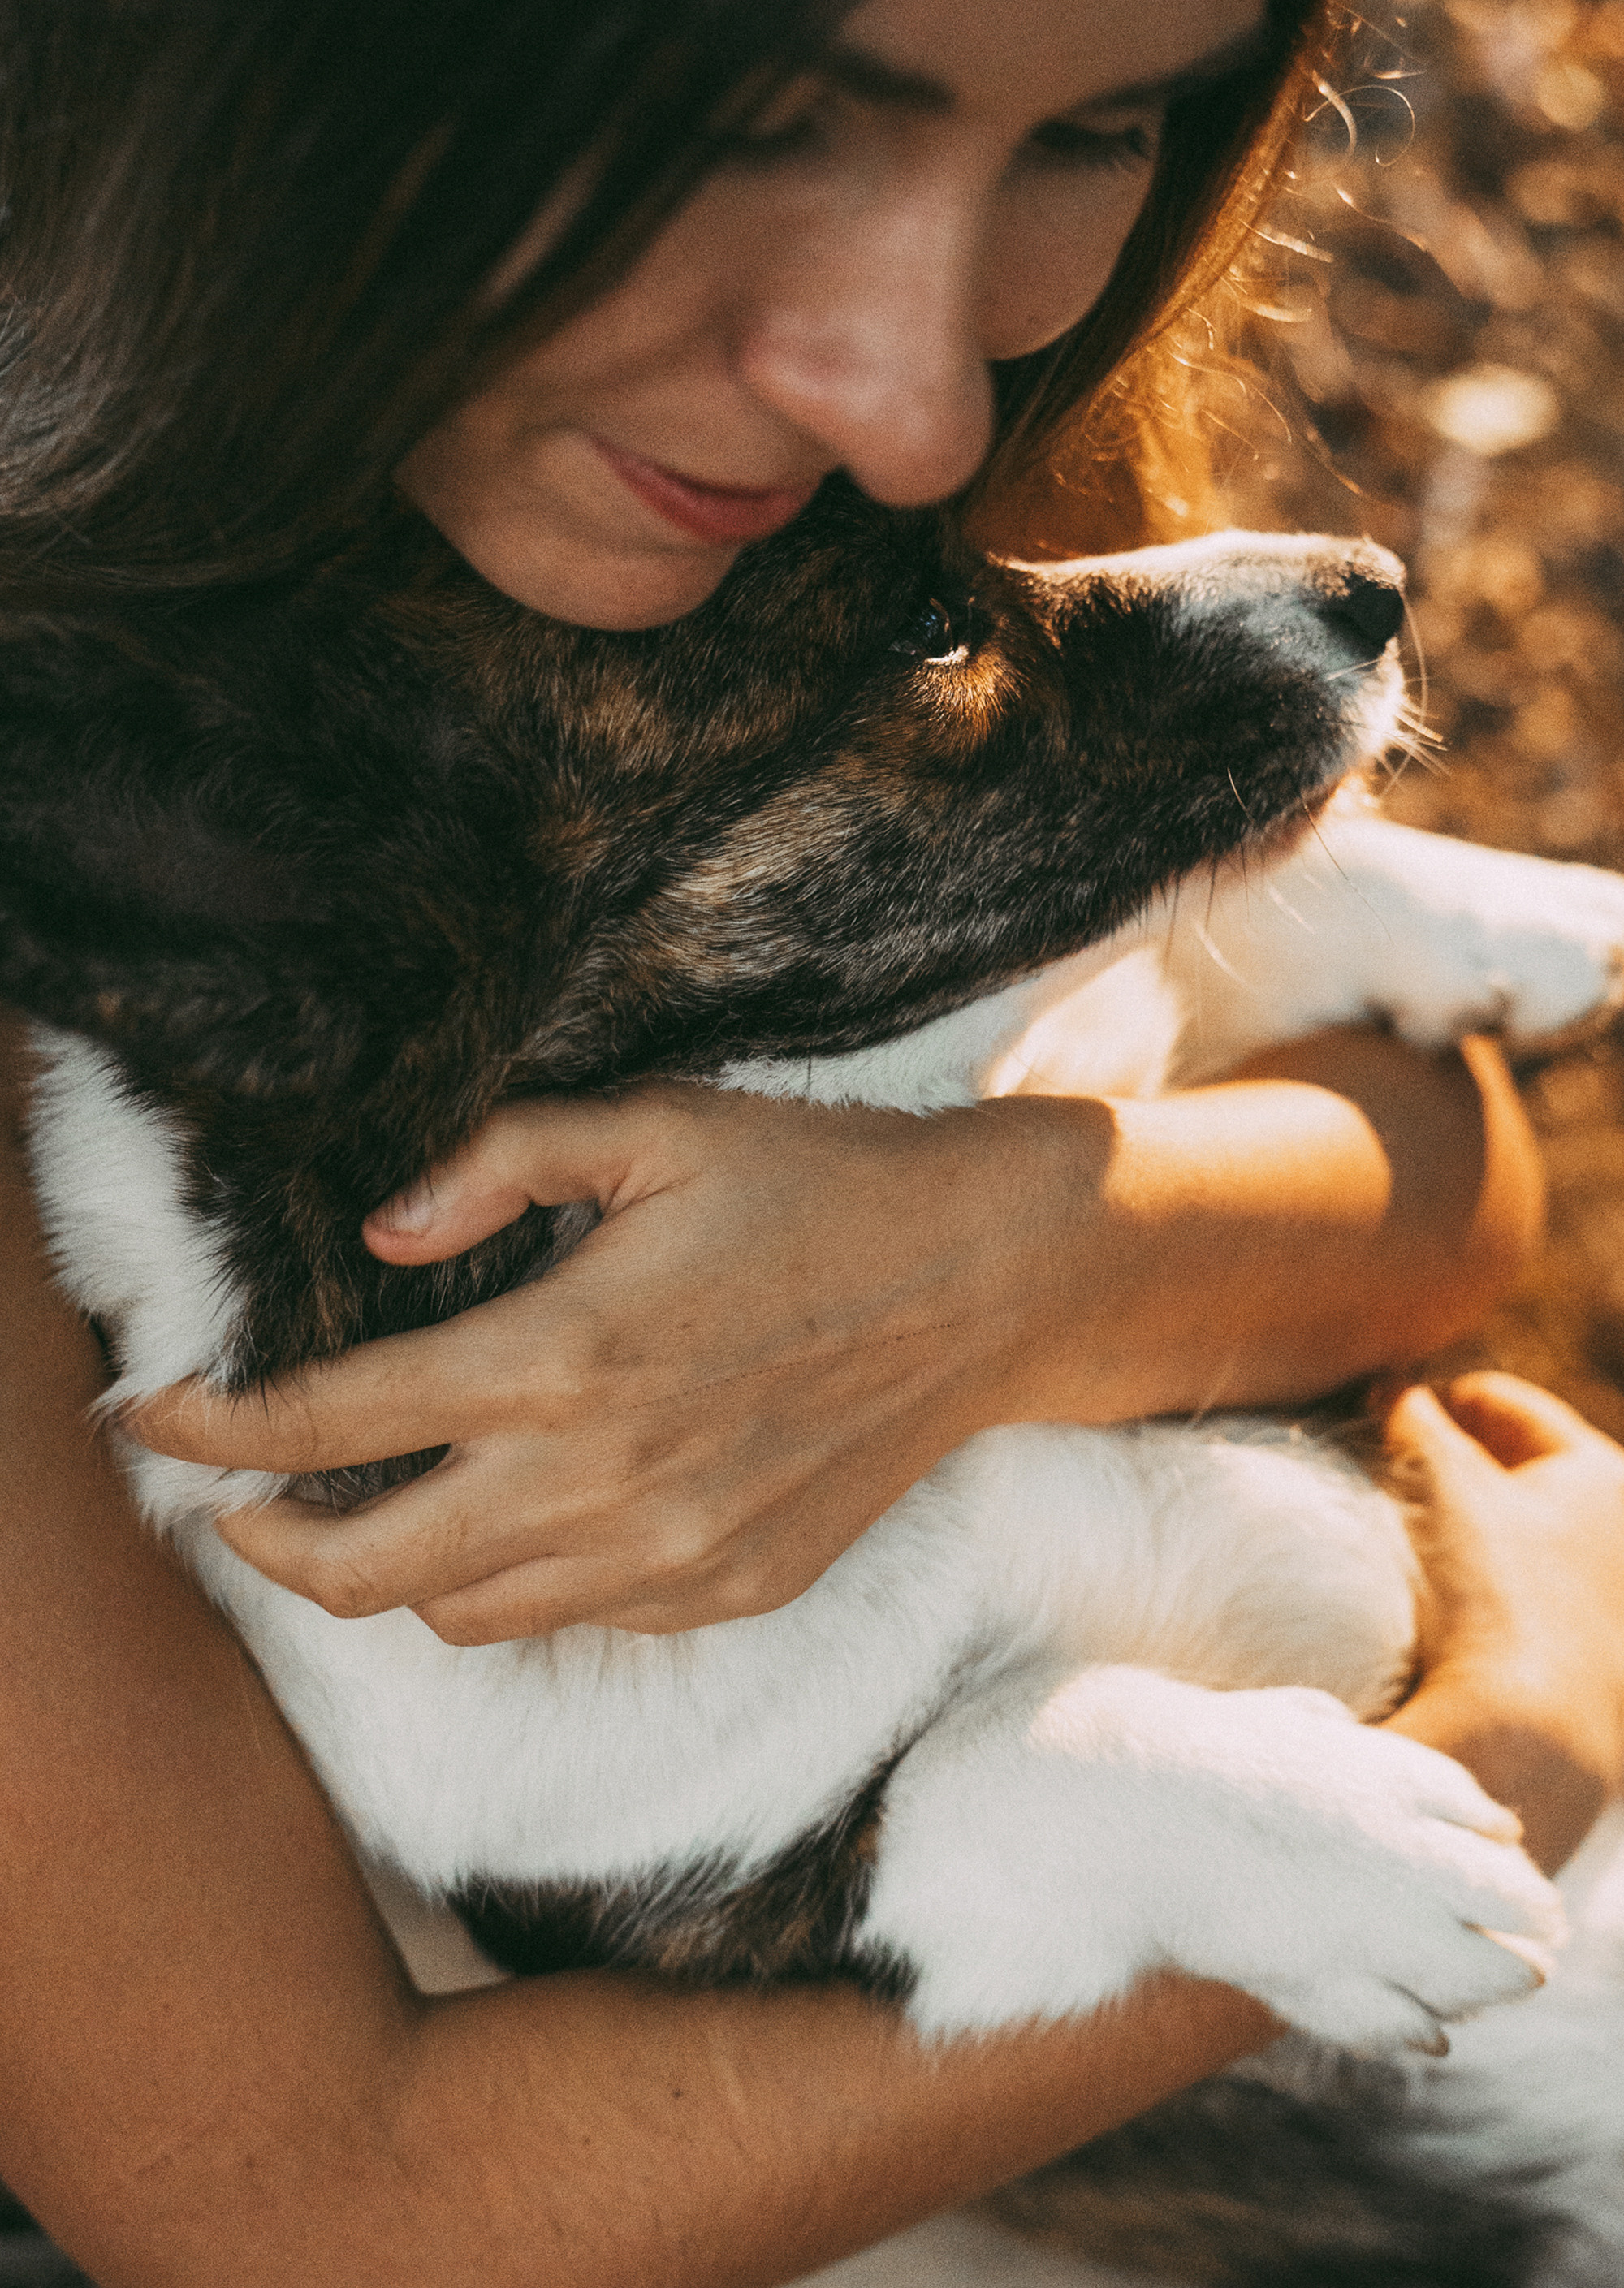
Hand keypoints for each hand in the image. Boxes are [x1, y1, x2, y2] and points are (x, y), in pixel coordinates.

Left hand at [128, 1084, 1091, 1640]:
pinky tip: (523, 1514)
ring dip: (386, 1572)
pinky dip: (510, 1584)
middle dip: (265, 1542)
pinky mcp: (725, 1592)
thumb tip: (379, 1234)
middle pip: (362, 1570)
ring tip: (369, 1509)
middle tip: (233, 1499)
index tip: (157, 1416)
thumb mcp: (653, 1125)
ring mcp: (667, 1554)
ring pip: (457, 1614)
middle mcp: (601, 1481)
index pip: (329, 1422)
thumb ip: (497, 1160)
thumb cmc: (815, 1187)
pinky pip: (569, 1618)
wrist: (985, 1281)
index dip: (213, 1425)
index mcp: (563, 1355)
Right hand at [1381, 1373, 1623, 1873]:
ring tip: (1412, 1535)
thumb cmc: (1496, 1590)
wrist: (1531, 1733)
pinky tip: (1443, 1596)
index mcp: (1605, 1475)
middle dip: (1459, 1464)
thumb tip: (1393, 1389)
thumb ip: (1415, 1419)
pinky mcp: (1588, 1656)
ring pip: (1523, 1533)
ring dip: (1472, 1525)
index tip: (1389, 1419)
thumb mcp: (1445, 1482)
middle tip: (1393, 1472)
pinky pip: (1523, 1591)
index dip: (1441, 1402)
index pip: (1509, 1406)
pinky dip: (1485, 1578)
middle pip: (1522, 1470)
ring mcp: (1607, 1600)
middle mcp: (1622, 1532)